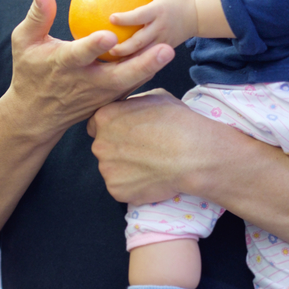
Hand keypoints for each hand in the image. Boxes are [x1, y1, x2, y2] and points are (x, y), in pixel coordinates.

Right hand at [2, 0, 175, 140]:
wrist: (35, 115)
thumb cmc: (29, 71)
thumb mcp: (24, 43)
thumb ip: (37, 17)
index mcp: (64, 65)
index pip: (80, 55)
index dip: (94, 46)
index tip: (109, 35)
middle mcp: (85, 82)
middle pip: (118, 75)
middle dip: (142, 64)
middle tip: (165, 48)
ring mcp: (99, 94)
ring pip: (128, 82)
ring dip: (148, 69)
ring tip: (168, 49)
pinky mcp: (106, 100)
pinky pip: (128, 85)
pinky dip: (143, 73)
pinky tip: (158, 55)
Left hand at [86, 91, 228, 203]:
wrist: (192, 154)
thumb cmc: (177, 122)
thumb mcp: (153, 97)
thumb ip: (132, 105)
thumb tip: (129, 109)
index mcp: (104, 118)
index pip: (96, 125)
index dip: (112, 129)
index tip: (127, 134)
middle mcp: (99, 144)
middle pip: (103, 148)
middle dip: (118, 150)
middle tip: (142, 151)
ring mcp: (107, 169)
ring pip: (112, 169)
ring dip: (125, 169)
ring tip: (150, 165)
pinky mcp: (117, 190)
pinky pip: (122, 188)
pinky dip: (133, 186)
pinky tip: (151, 178)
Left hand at [107, 0, 195, 57]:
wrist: (197, 17)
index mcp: (158, 11)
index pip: (139, 16)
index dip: (125, 19)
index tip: (111, 18)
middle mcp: (160, 28)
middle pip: (140, 41)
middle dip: (123, 47)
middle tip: (108, 47)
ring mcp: (163, 40)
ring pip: (144, 53)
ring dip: (129, 58)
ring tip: (113, 58)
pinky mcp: (165, 47)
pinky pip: (150, 56)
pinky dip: (137, 60)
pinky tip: (124, 62)